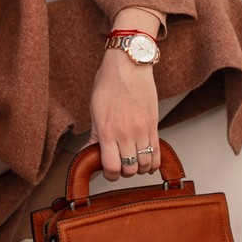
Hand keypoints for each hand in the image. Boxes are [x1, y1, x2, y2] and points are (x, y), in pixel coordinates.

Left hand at [87, 48, 161, 179]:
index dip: (110, 175)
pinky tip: (147, 161)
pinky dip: (153, 162)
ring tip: (133, 162)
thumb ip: (93, 137)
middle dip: (123, 172)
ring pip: (144, 164)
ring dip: (138, 168)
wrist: (129, 65)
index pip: (112, 167)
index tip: (108, 171)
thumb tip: (84, 155)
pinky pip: (157, 152)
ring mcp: (142, 130)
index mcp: (107, 131)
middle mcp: (126, 134)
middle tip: (120, 165)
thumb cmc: (109, 84)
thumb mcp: (95, 111)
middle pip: (129, 169)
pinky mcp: (154, 125)